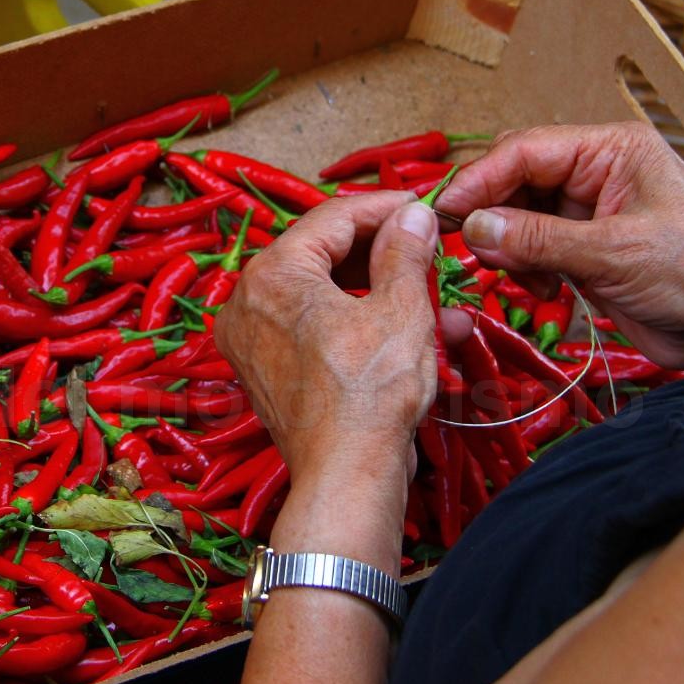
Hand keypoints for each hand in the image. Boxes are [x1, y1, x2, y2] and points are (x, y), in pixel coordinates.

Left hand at [215, 193, 440, 493]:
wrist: (345, 477)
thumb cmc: (370, 394)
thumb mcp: (400, 310)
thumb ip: (405, 251)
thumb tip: (413, 214)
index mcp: (272, 274)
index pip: (333, 217)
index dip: (384, 208)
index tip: (422, 205)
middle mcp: (247, 301)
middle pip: (323, 254)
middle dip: (383, 252)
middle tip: (427, 246)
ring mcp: (252, 339)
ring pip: (324, 293)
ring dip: (381, 291)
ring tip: (436, 295)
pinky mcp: (265, 370)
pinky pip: (315, 328)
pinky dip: (359, 323)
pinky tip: (413, 330)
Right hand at [432, 122, 683, 368]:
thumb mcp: (614, 253)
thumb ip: (538, 239)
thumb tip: (473, 226)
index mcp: (611, 149)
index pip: (527, 150)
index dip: (481, 178)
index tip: (443, 209)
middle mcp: (597, 172)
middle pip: (517, 178)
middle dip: (491, 212)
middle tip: (461, 244)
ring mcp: (590, 212)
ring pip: (519, 215)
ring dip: (507, 245)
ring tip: (517, 276)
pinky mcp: (586, 250)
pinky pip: (534, 248)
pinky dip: (524, 267)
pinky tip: (541, 289)